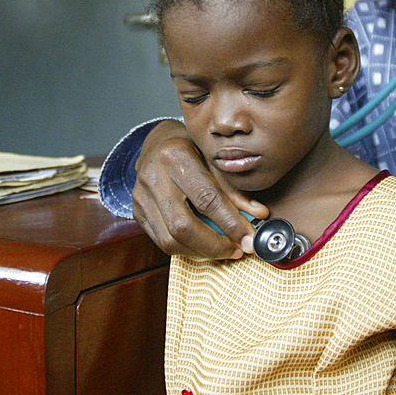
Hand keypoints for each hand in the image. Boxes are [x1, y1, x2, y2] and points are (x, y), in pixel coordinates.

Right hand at [132, 120, 267, 259]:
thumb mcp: (214, 158)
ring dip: (201, 251)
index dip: (231, 224)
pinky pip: (161, 241)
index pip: (206, 198)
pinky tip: (204, 246)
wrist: (157, 143)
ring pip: (169, 240)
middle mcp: (153, 176)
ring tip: (224, 249)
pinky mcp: (137, 212)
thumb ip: (233, 188)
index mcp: (174, 156)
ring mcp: (140, 196)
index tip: (249, 239)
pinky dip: (186, 248)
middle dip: (215, 245)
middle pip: (183, 226)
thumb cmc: (190, 147)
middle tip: (238, 250)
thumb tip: (258, 215)